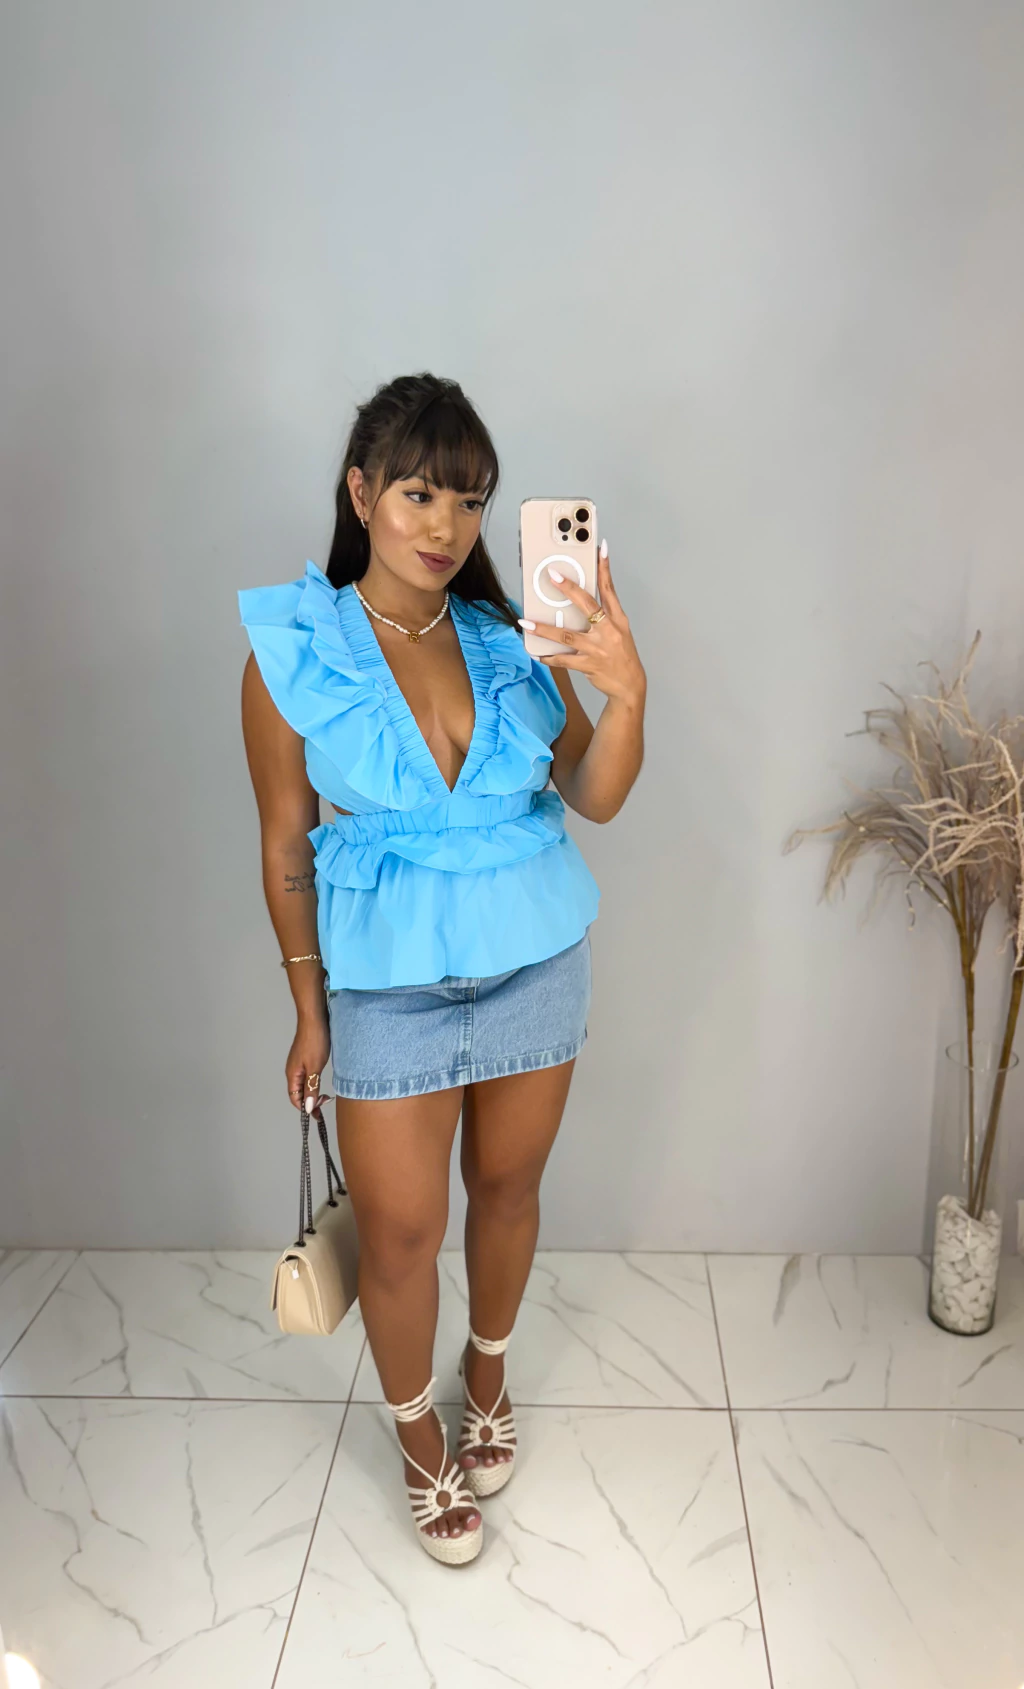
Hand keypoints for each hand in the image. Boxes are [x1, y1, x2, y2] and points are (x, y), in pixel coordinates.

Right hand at [286, 1021, 330, 1115]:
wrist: (315, 1019)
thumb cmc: (315, 1041)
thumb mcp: (315, 1068)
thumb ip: (311, 1088)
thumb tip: (308, 1108)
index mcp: (292, 1075)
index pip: (295, 1099)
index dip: (306, 1109)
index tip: (318, 1115)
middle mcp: (292, 1071)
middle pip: (298, 1093)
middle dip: (310, 1102)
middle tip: (325, 1103)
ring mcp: (298, 1064)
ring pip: (303, 1084)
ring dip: (313, 1092)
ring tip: (325, 1096)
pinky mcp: (304, 1058)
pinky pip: (307, 1076)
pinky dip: (314, 1082)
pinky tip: (321, 1081)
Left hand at [518, 540, 645, 704]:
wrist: (630, 685)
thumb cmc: (622, 655)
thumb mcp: (619, 631)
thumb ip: (602, 615)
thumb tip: (578, 600)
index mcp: (617, 619)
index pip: (610, 589)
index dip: (605, 568)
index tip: (600, 548)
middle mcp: (608, 631)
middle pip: (587, 605)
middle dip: (569, 589)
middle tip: (553, 575)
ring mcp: (598, 648)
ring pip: (566, 635)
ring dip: (544, 629)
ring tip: (526, 622)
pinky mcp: (588, 665)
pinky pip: (563, 660)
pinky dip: (549, 657)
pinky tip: (537, 654)